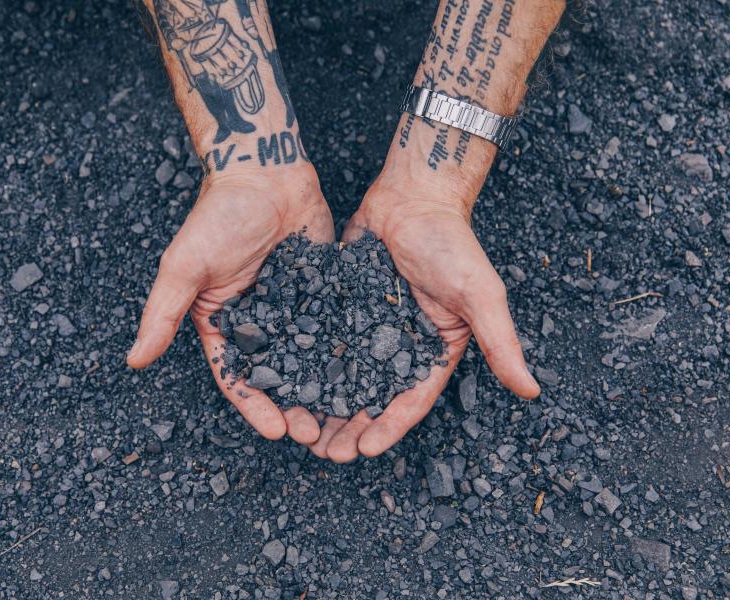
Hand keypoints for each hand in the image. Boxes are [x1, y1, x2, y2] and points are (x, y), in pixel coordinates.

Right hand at [127, 165, 334, 444]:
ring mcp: (293, 307)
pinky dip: (347, 353)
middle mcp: (259, 322)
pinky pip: (335, 326)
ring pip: (310, 358)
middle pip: (277, 376)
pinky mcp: (322, 291)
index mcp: (223, 323)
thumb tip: (133, 361)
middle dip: (294, 407)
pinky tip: (368, 375)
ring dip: (323, 389)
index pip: (237, 377)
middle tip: (317, 434)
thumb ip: (162, 313)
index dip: (254, 407)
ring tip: (344, 416)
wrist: (265, 170)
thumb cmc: (219, 215)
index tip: (276, 432)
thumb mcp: (184, 266)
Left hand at [315, 173, 539, 461]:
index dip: (389, 428)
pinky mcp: (341, 307)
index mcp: (434, 351)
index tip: (364, 451)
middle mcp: (399, 345)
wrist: (413, 196)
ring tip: (302, 430)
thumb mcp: (480, 294)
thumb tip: (532, 390)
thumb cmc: (451, 243)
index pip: (411, 400)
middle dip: (350, 426)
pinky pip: (321, 341)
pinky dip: (306, 364)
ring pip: (342, 375)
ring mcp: (368, 327)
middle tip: (324, 451)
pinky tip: (286, 384)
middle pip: (372, 396)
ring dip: (325, 405)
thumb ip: (501, 342)